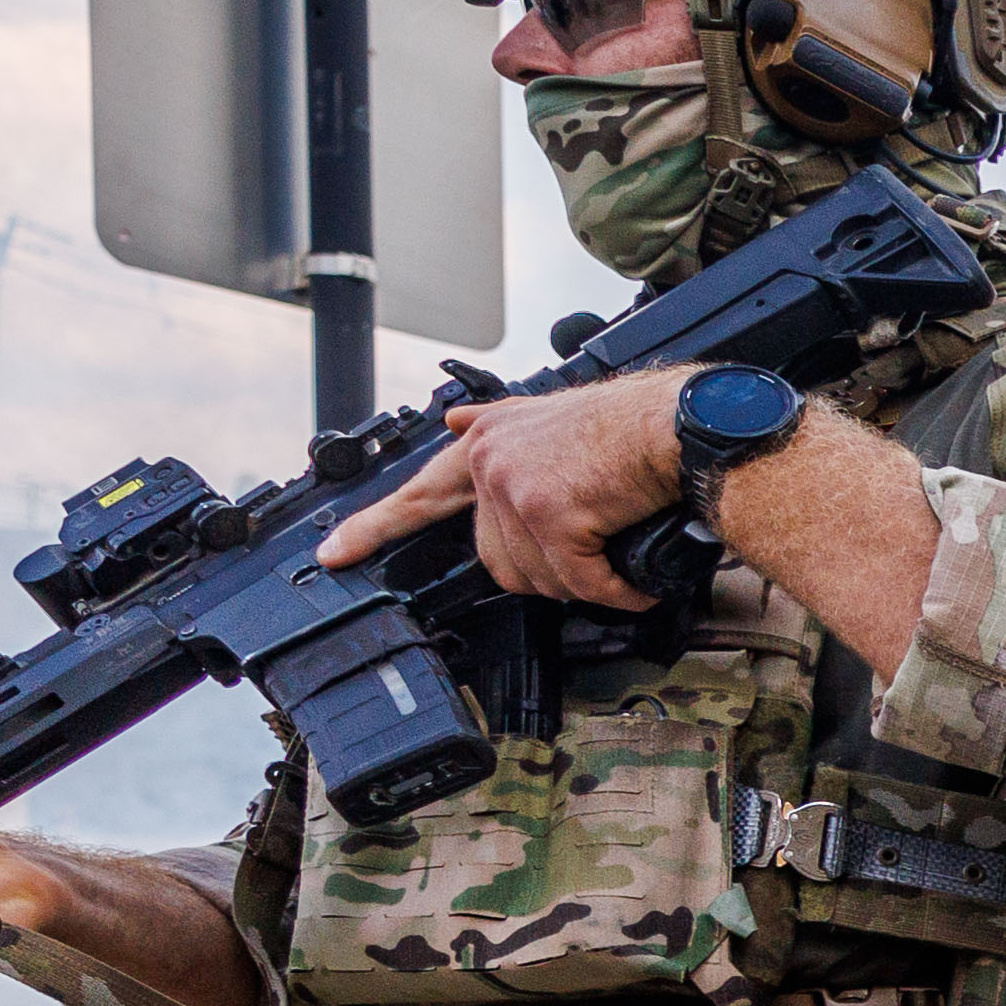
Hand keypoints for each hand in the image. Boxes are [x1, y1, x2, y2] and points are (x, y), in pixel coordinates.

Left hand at [314, 369, 696, 611]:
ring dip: (587, 584)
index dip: (371, 528)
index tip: (334, 553)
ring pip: (539, 576)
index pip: (417, 493)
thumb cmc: (629, 424)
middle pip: (497, 559)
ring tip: (620, 565)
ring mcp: (513, 488)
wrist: (672, 425)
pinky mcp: (549, 513)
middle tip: (589, 567)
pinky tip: (634, 584)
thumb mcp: (545, 413)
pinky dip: (614, 592)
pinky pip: (579, 583)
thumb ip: (497, 426)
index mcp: (484, 443)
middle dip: (548, 575)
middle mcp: (489, 462)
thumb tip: (455, 419)